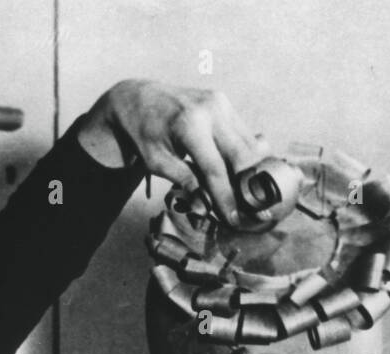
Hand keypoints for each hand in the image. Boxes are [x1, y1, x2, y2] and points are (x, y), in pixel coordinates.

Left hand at [78, 79, 273, 224]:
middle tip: (249, 211)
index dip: (226, 197)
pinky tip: (242, 175)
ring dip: (251, 172)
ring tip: (247, 197)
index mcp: (190, 125)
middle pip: (242, 156)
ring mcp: (221, 103)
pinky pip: (244, 135)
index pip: (216, 169)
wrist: (139, 99)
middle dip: (247, 187)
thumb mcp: (157, 162)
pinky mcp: (225, 104)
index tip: (233, 219)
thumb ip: (184, 182)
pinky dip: (246, 157)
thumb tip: (205, 208)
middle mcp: (211, 110)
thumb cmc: (144, 133)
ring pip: (249, 145)